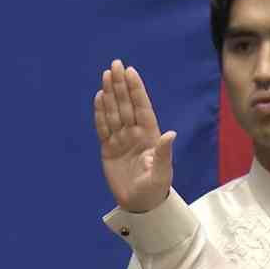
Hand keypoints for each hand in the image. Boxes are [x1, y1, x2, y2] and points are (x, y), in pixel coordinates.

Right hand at [93, 58, 176, 212]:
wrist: (140, 204)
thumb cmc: (155, 188)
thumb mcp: (161, 172)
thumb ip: (164, 153)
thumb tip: (170, 133)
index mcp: (150, 135)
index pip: (141, 107)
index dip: (136, 90)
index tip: (131, 72)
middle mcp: (134, 133)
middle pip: (126, 105)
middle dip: (120, 85)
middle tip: (115, 64)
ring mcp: (121, 140)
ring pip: (114, 112)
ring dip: (110, 94)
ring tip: (106, 75)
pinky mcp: (108, 149)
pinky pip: (103, 127)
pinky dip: (100, 113)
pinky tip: (99, 97)